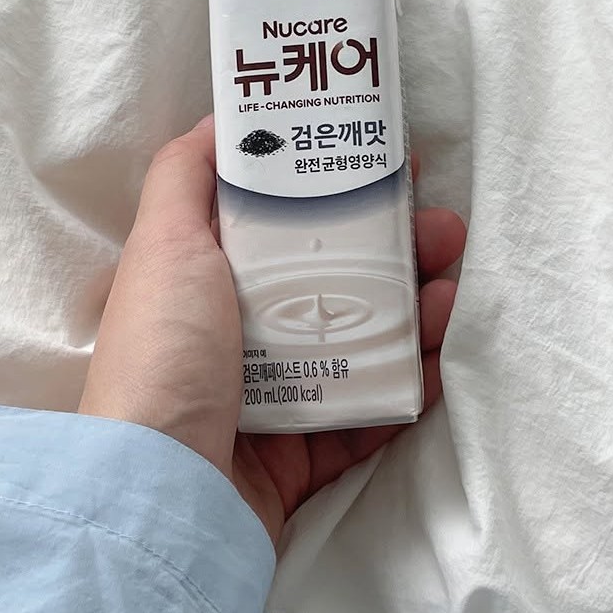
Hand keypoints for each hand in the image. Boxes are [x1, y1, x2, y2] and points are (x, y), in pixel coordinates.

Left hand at [79, 115, 465, 544]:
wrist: (162, 492)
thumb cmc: (165, 352)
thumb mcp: (164, 241)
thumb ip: (186, 174)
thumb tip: (221, 121)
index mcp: (207, 283)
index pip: (283, 227)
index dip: (336, 194)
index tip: (389, 169)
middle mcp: (237, 337)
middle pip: (333, 282)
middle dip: (395, 251)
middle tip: (442, 229)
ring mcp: (272, 399)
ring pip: (359, 344)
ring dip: (413, 312)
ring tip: (450, 290)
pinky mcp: (303, 456)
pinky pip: (368, 412)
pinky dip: (409, 385)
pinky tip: (441, 357)